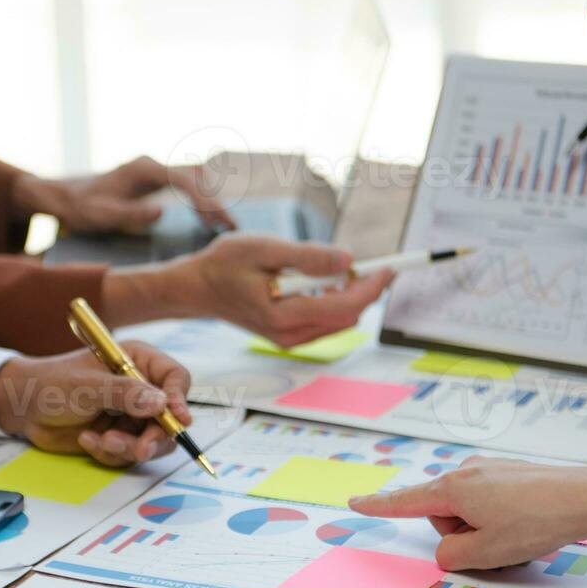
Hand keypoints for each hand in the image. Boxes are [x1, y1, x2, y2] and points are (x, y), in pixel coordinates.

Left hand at [0, 343, 191, 465]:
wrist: (22, 409)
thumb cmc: (50, 384)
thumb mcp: (87, 387)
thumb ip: (124, 393)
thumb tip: (161, 403)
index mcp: (138, 362)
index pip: (175, 378)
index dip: (180, 399)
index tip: (177, 419)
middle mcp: (140, 388)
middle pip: (169, 417)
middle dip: (153, 436)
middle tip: (139, 449)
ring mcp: (131, 415)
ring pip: (152, 441)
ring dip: (129, 447)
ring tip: (101, 442)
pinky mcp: (120, 436)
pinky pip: (129, 453)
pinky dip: (111, 453)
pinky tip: (88, 441)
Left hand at [17, 156, 234, 233]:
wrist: (65, 197)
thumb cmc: (81, 207)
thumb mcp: (101, 215)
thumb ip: (130, 214)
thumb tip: (161, 213)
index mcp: (143, 170)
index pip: (184, 180)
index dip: (204, 199)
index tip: (219, 219)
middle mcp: (152, 165)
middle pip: (195, 177)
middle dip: (215, 201)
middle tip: (230, 226)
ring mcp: (155, 170)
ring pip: (194, 178)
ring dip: (210, 199)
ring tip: (223, 225)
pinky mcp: (155, 179)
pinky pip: (186, 185)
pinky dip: (200, 199)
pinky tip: (207, 218)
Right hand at [104, 234, 393, 346]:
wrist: (197, 288)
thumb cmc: (225, 264)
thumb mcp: (265, 249)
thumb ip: (307, 256)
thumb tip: (349, 260)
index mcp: (285, 314)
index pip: (345, 306)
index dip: (372, 286)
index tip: (389, 267)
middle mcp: (290, 334)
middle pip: (348, 317)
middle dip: (367, 291)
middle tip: (377, 264)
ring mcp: (289, 339)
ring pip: (339, 321)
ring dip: (352, 296)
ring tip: (344, 268)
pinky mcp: (288, 336)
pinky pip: (325, 322)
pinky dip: (335, 302)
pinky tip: (327, 282)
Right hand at [348, 457, 586, 569]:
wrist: (583, 499)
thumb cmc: (533, 523)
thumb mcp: (483, 553)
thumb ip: (451, 554)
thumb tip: (449, 548)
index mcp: (451, 490)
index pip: (404, 501)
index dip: (378, 506)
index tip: (355, 502)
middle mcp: (466, 472)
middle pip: (444, 514)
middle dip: (462, 536)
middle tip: (494, 549)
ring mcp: (490, 470)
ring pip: (471, 511)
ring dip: (485, 530)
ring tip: (517, 538)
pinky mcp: (511, 473)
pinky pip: (492, 503)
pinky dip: (503, 520)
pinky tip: (529, 527)